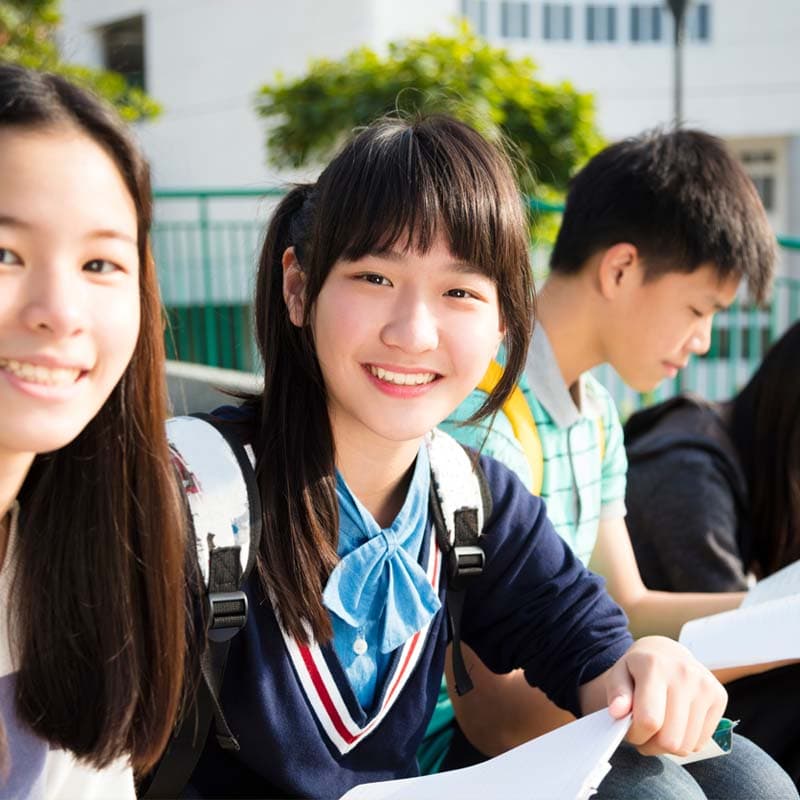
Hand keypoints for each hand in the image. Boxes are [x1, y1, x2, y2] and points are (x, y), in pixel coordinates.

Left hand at [585, 636, 726, 756]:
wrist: (666, 652)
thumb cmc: (638, 668)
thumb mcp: (618, 674)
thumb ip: (616, 694)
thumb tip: (617, 712)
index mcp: (654, 666)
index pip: (649, 720)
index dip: (636, 735)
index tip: (629, 730)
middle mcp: (684, 674)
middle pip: (670, 739)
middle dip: (651, 745)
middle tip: (643, 734)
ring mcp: (705, 685)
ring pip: (687, 745)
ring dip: (668, 747)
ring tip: (658, 730)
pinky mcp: (719, 696)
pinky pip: (701, 742)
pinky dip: (685, 742)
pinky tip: (674, 725)